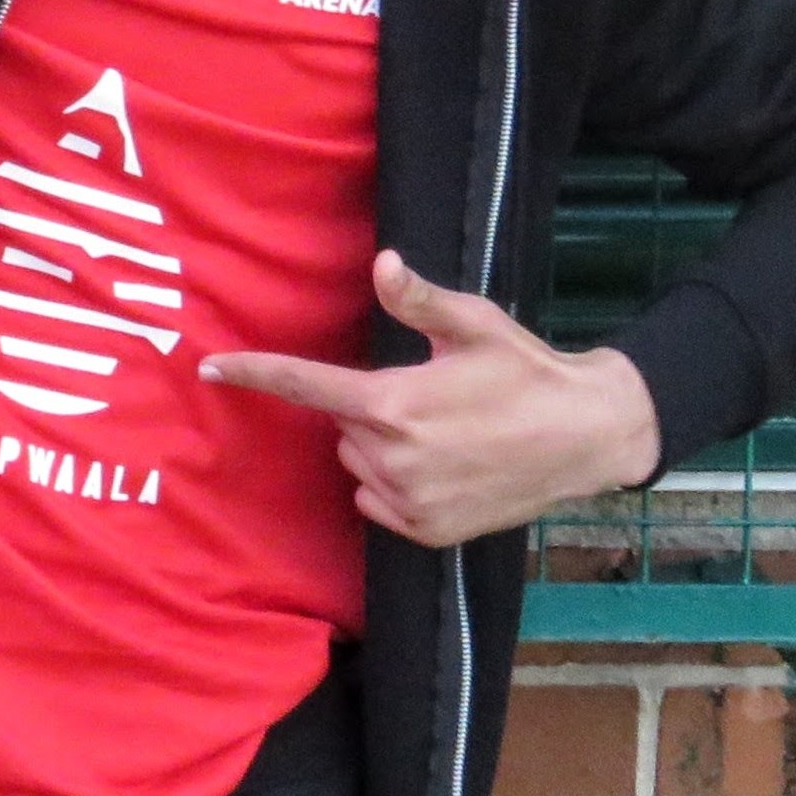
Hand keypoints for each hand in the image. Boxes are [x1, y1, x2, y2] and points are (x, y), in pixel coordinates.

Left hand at [200, 248, 660, 547]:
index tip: (210, 367)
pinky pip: (376, 503)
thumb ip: (417, 300)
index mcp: (393, 403)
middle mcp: (391, 458)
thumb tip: (381, 263)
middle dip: (369, 411)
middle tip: (428, 397)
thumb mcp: (474, 324)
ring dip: (382, 450)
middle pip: (342, 428)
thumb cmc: (526, 371)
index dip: (253, 373)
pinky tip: (443, 468)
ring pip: (359, 466)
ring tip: (445, 434)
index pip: (305, 384)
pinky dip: (395, 486)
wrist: (585, 436)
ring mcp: (408, 501)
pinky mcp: (427, 531)